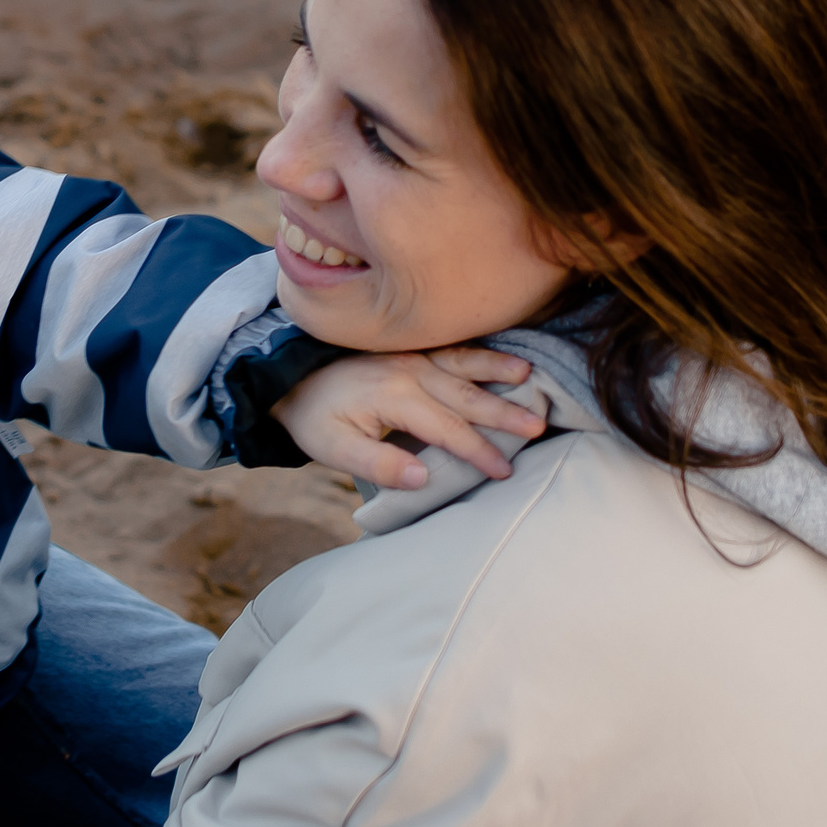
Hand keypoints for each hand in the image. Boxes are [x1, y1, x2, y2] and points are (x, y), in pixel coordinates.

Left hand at [270, 345, 545, 490]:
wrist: (288, 375)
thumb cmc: (313, 416)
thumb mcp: (331, 449)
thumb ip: (377, 464)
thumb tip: (424, 478)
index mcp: (394, 395)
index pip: (448, 428)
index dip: (479, 451)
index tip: (506, 470)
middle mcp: (409, 369)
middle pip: (466, 394)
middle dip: (505, 412)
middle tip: (539, 426)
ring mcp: (411, 354)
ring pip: (464, 362)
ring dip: (498, 369)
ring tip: (530, 375)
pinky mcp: (409, 348)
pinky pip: (452, 348)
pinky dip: (480, 351)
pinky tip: (501, 352)